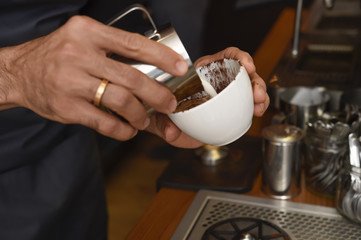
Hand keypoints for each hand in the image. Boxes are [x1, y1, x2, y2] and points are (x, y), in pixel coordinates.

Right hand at [0, 15, 188, 140]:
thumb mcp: (82, 40)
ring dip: (139, 114)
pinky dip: (122, 129)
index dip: (161, 56)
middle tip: (169, 103)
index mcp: (87, 32)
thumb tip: (152, 68)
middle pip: (131, 77)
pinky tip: (127, 129)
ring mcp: (70, 81)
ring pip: (120, 100)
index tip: (179, 67)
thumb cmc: (57, 55)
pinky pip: (104, 122)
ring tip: (144, 119)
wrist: (20, 72)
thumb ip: (113, 51)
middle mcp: (78, 54)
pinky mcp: (66, 107)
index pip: (133, 43)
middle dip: (157, 94)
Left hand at [146, 47, 268, 148]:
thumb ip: (162, 122)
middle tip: (257, 93)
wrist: (172, 125)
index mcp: (203, 72)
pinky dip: (256, 106)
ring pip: (249, 88)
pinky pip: (248, 103)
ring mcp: (227, 94)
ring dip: (259, 94)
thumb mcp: (161, 116)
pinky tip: (257, 111)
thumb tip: (170, 132)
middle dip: (255, 81)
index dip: (238, 57)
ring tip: (259, 105)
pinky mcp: (233, 107)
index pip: (225, 57)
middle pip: (243, 73)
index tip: (246, 66)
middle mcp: (218, 80)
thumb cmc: (167, 113)